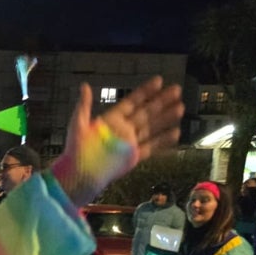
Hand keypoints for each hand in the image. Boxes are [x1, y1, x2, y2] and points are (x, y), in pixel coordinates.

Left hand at [54, 77, 183, 206]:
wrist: (78, 174)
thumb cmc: (75, 150)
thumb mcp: (78, 124)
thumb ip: (84, 105)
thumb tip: (84, 85)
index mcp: (112, 119)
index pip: (132, 102)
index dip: (145, 91)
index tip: (159, 80)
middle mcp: (123, 129)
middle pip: (146, 112)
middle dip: (162, 101)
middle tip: (177, 89)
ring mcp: (129, 142)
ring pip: (151, 127)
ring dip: (166, 117)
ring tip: (180, 107)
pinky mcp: (133, 157)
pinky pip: (151, 147)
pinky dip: (163, 141)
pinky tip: (176, 132)